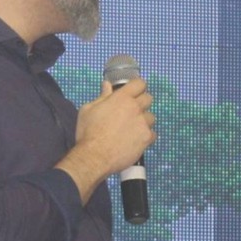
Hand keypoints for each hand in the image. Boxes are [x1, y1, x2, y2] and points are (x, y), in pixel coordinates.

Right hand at [61, 78, 155, 201]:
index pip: (139, 83)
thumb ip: (102, 96)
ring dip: (144, 120)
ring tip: (133, 127)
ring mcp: (142, 124)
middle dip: (141, 102)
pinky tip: (136, 139)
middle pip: (148, 98)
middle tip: (132, 110)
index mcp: (121, 98)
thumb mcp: (88, 110)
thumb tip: (107, 85)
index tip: (134, 91)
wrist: (94, 156)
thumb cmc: (88, 133)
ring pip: (151, 117)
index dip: (137, 86)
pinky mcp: (146, 138)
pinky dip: (146, 135)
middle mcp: (135, 108)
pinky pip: (152, 134)